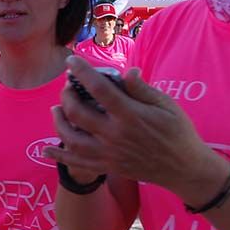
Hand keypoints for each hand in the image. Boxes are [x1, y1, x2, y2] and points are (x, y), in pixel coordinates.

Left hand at [44, 57, 216, 195]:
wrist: (183, 168)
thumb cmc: (177, 132)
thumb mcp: (166, 105)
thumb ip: (142, 89)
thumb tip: (126, 72)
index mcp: (131, 115)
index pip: (99, 89)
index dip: (82, 72)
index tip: (71, 61)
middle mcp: (115, 134)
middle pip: (78, 112)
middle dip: (67, 95)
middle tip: (67, 87)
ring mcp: (108, 153)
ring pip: (71, 138)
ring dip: (58, 122)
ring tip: (56, 109)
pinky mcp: (106, 167)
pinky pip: (76, 163)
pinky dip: (59, 157)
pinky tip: (46, 150)